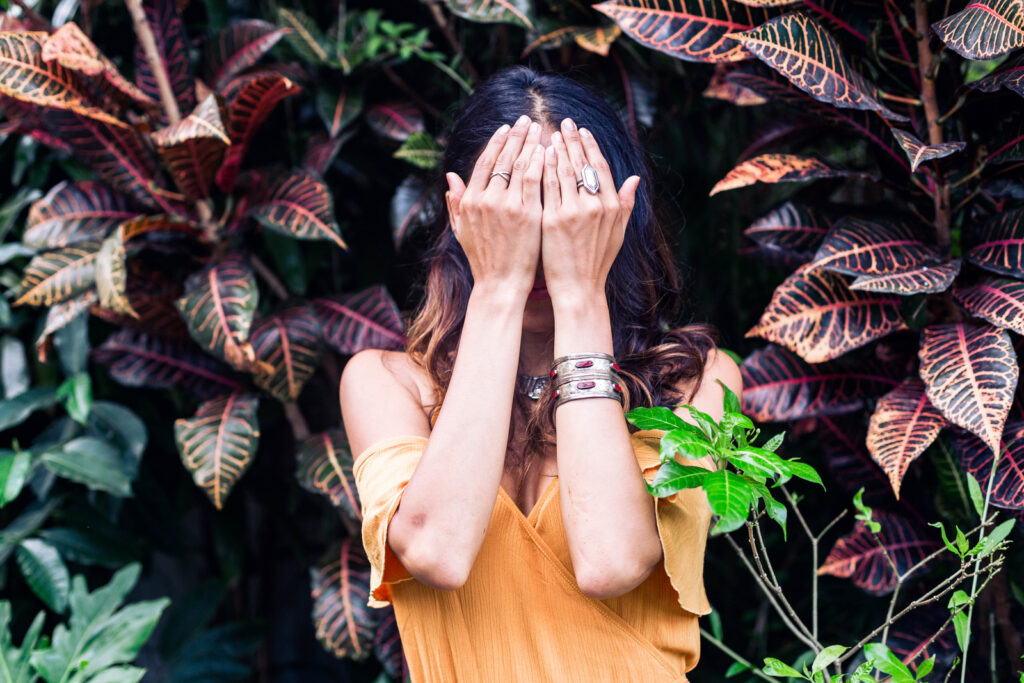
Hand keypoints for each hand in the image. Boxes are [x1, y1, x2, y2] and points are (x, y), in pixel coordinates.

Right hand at [446, 115, 544, 297]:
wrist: (500, 285)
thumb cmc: (484, 260)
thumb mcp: (462, 230)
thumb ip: (456, 203)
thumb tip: (450, 178)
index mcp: (471, 201)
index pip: (484, 162)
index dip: (495, 143)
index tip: (505, 128)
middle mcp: (487, 199)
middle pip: (503, 158)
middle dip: (515, 136)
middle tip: (526, 119)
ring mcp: (508, 205)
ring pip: (521, 165)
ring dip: (530, 143)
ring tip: (539, 129)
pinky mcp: (528, 213)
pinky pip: (536, 180)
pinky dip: (541, 163)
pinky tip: (549, 151)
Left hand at [540, 117, 639, 303]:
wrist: (578, 289)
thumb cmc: (596, 263)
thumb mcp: (618, 232)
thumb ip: (624, 203)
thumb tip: (635, 179)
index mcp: (611, 206)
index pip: (600, 167)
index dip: (591, 146)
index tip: (583, 131)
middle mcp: (595, 205)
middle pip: (581, 164)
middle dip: (572, 140)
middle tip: (564, 122)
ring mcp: (574, 212)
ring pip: (563, 171)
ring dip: (556, 150)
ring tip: (549, 134)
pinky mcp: (554, 220)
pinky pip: (546, 186)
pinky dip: (542, 169)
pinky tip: (537, 156)